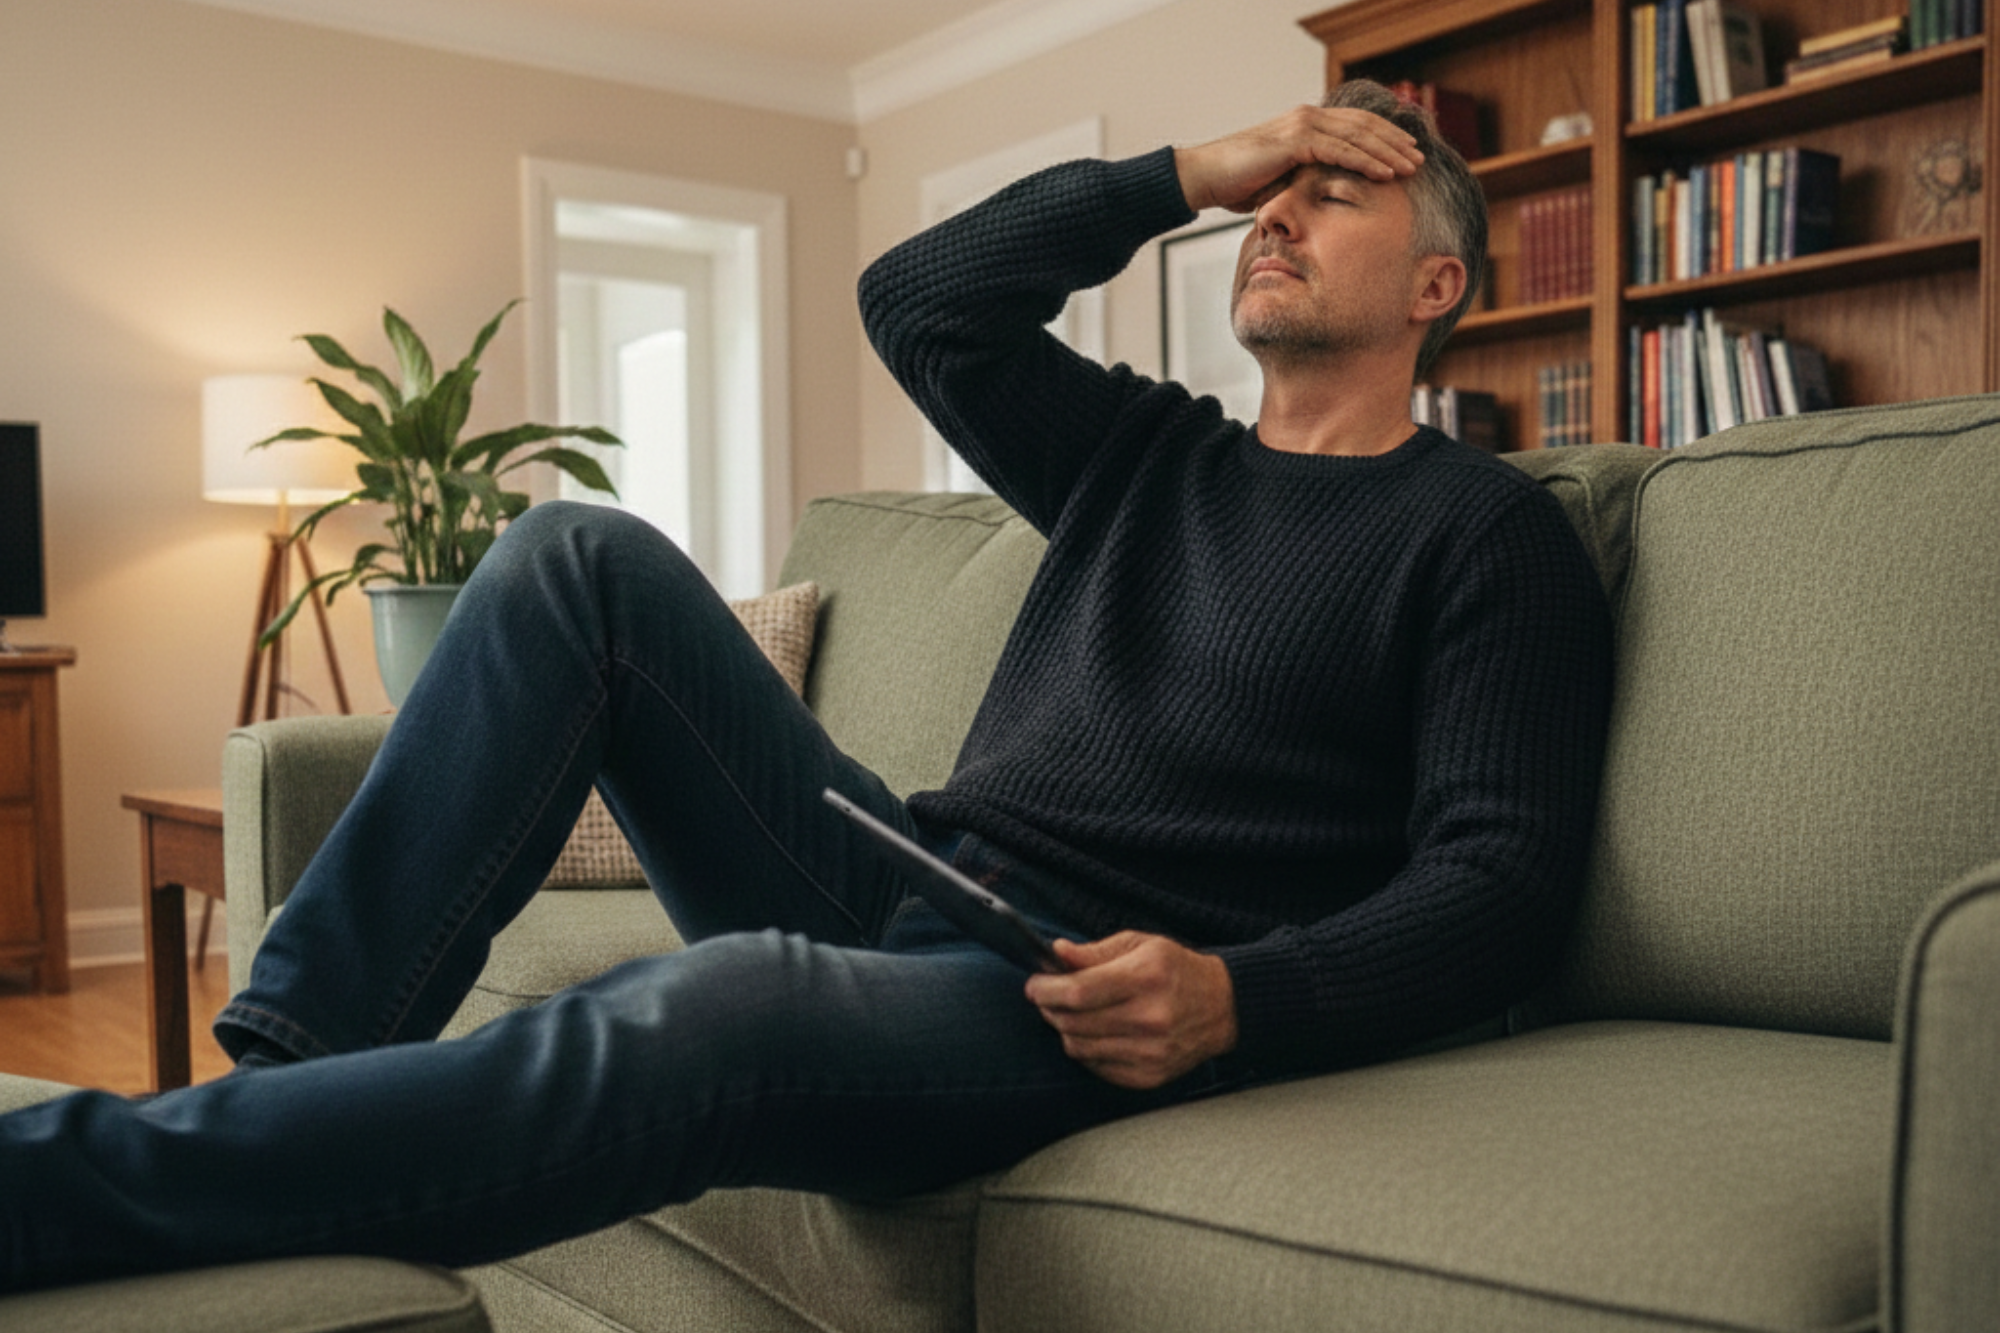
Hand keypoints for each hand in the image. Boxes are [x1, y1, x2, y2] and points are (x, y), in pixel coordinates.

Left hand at [1025, 932, 1237, 1089]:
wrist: (1223, 1007)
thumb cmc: (1177, 970)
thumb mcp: (1140, 945)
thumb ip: (1094, 951)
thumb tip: (1057, 953)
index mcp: (1146, 978)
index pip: (1078, 991)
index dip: (1046, 989)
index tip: (1034, 985)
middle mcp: (1150, 1018)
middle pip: (1073, 1022)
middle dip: (1050, 1008)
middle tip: (1047, 997)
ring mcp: (1150, 1052)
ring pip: (1079, 1048)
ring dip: (1065, 1029)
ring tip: (1071, 1013)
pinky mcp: (1150, 1076)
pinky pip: (1097, 1067)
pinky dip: (1087, 1050)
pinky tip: (1095, 1032)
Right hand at [1175, 105, 1423, 214]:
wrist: (1206, 177)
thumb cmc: (1236, 183)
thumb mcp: (1279, 179)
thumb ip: (1303, 178)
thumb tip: (1322, 196)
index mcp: (1305, 123)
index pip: (1354, 124)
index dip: (1383, 136)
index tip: (1406, 152)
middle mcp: (1307, 117)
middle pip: (1363, 126)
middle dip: (1394, 142)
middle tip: (1419, 158)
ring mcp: (1302, 126)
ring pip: (1358, 136)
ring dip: (1389, 152)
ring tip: (1412, 167)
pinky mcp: (1296, 141)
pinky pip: (1341, 151)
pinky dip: (1367, 162)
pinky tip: (1386, 173)